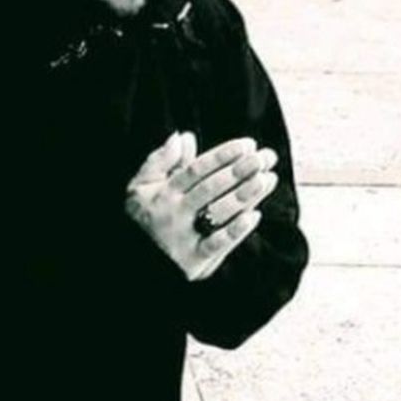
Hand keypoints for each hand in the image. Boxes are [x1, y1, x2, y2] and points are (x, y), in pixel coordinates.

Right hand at [125, 131, 279, 281]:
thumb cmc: (141, 220)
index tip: (246, 144)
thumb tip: (183, 136)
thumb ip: (160, 161)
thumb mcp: (140, 187)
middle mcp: (175, 213)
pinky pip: (216, 245)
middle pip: (210, 188)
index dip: (222, 155)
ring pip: (217, 213)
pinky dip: (236, 231)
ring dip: (243, 196)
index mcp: (164, 193)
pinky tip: (255, 216)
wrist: (133, 264)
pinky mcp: (194, 261)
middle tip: (263, 157)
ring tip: (266, 179)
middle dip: (239, 171)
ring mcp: (185, 237)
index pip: (196, 170)